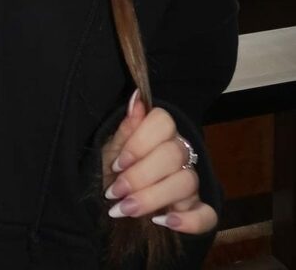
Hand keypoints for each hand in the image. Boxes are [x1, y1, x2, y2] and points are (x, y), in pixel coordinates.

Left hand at [100, 90, 216, 234]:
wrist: (119, 201)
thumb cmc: (115, 169)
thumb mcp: (111, 149)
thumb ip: (126, 128)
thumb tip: (136, 98)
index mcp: (160, 132)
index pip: (163, 121)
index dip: (140, 142)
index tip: (117, 162)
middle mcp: (181, 153)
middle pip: (174, 154)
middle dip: (140, 175)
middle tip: (115, 191)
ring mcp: (192, 181)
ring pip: (187, 182)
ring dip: (153, 198)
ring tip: (126, 209)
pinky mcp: (198, 209)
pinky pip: (207, 214)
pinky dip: (188, 221)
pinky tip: (163, 222)